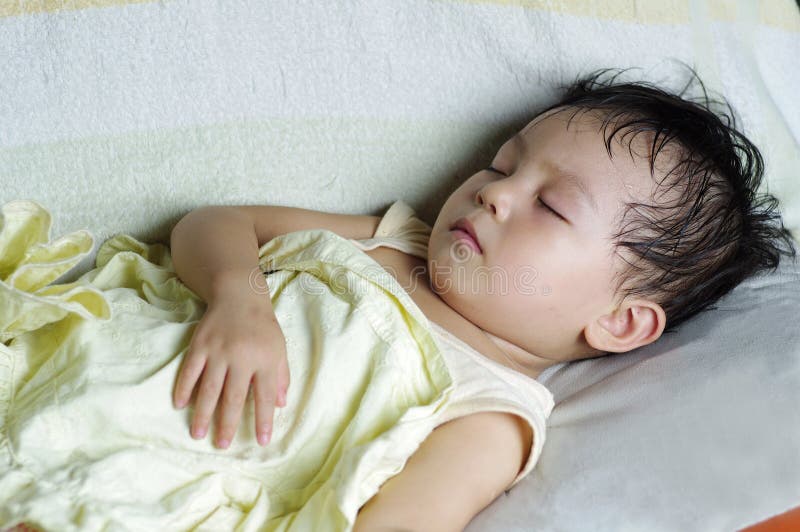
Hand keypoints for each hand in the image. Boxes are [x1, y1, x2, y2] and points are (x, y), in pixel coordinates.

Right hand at [173, 294, 289, 447]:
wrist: (240, 295)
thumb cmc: (263, 327)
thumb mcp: (280, 349)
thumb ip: (281, 377)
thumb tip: (280, 405)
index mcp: (265, 360)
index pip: (265, 396)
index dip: (264, 420)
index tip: (262, 441)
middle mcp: (242, 358)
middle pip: (234, 397)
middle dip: (227, 424)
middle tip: (222, 445)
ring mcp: (219, 351)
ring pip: (209, 389)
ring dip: (203, 414)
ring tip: (198, 435)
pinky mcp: (201, 345)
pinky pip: (190, 371)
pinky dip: (184, 388)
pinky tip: (180, 405)